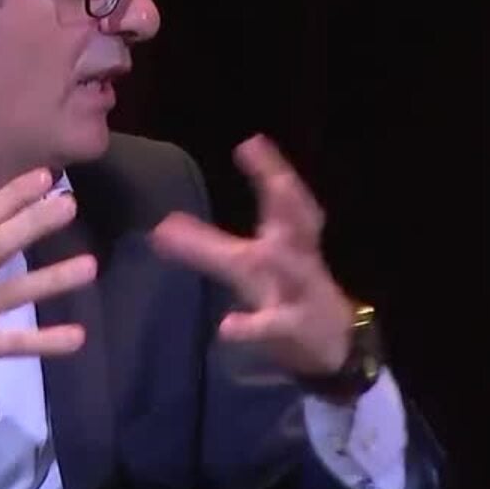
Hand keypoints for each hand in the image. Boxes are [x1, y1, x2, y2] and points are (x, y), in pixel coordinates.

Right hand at [0, 167, 95, 415]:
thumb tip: (0, 222)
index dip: (13, 196)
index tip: (46, 176)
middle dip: (33, 222)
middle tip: (70, 203)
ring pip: (10, 292)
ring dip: (51, 279)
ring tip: (90, 267)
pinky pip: (11, 345)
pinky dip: (44, 341)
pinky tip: (77, 337)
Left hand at [150, 135, 355, 377]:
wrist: (329, 345)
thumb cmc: (283, 293)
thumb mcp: (242, 267)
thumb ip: (202, 246)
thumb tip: (160, 227)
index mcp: (288, 238)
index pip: (285, 198)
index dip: (271, 169)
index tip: (252, 143)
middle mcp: (297, 258)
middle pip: (299, 223)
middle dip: (288, 199)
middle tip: (277, 179)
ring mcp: (299, 292)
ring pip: (293, 270)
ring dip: (276, 259)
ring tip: (254, 251)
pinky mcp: (292, 327)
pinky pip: (273, 324)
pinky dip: (251, 326)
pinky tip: (227, 327)